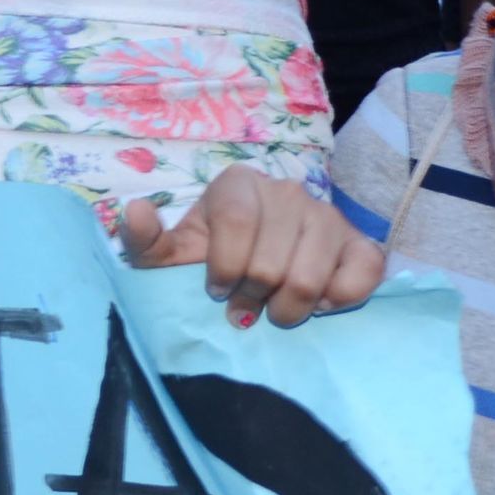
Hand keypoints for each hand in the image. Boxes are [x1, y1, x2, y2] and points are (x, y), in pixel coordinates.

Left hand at [118, 169, 384, 328]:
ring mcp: (328, 215)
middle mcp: (288, 191)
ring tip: (275, 310)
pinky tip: (316, 304)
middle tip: (245, 307)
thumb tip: (133, 212)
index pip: (237, 223)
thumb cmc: (210, 259)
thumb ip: (144, 240)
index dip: (225, 268)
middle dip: (253, 298)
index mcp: (239, 184)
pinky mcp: (361, 243)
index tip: (216, 291)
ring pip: (311, 277)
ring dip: (289, 309)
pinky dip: (337, 301)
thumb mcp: (169, 255)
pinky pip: (360, 275)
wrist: (259, 267)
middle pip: (272, 262)